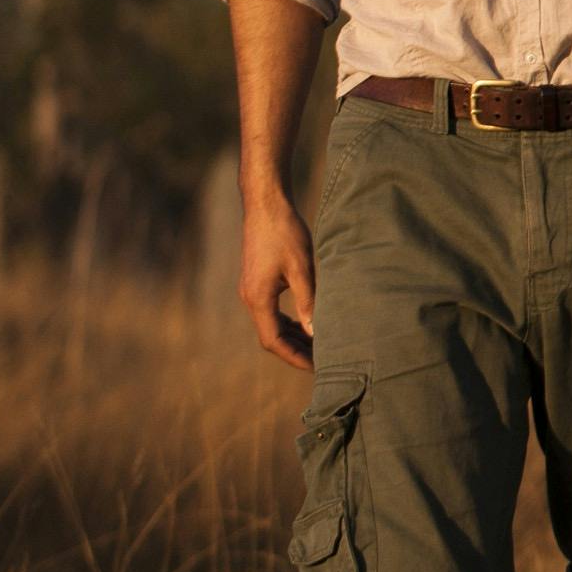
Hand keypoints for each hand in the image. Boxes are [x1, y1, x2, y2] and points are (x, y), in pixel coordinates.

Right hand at [239, 193, 316, 371]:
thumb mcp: (302, 268)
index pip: (273, 341)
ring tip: (316, 345)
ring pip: (270, 324)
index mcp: (259, 299)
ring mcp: (251, 290)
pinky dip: (287, 321)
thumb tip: (316, 333)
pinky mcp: (257, 281)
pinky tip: (306, 321)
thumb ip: (308, 301)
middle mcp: (250, 298)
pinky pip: (271, 311)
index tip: (316, 366)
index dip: (294, 356)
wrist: (266, 206)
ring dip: (291, 336)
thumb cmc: (285, 233)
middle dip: (294, 350)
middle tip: (321, 360)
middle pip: (270, 337)